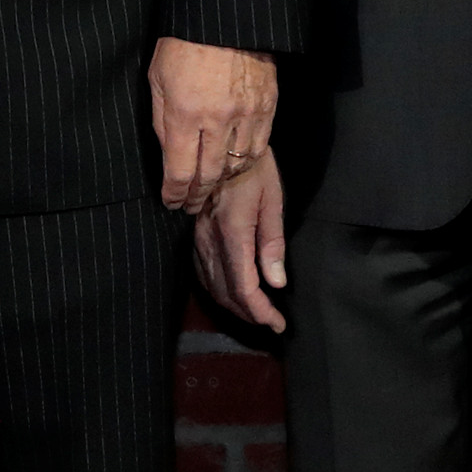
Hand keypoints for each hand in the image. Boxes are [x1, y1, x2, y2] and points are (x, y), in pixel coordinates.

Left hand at [150, 38, 276, 209]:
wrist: (224, 17)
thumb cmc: (183, 44)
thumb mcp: (158, 80)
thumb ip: (161, 120)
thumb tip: (168, 155)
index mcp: (184, 113)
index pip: (180, 171)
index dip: (174, 193)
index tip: (170, 201)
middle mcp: (216, 119)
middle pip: (208, 176)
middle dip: (196, 195)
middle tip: (189, 204)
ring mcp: (245, 115)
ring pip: (236, 167)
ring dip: (222, 183)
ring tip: (211, 188)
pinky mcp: (266, 107)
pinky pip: (258, 149)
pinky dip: (245, 164)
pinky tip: (235, 167)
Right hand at [191, 150, 288, 333]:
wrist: (223, 147)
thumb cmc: (255, 170)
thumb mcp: (273, 202)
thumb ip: (273, 244)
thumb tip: (276, 282)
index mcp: (233, 233)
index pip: (245, 287)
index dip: (261, 312)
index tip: (278, 324)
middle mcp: (210, 241)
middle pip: (226, 293)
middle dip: (249, 314)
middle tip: (271, 322)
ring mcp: (198, 239)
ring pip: (211, 286)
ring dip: (233, 305)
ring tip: (255, 312)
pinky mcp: (193, 235)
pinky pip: (202, 272)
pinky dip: (217, 290)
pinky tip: (230, 293)